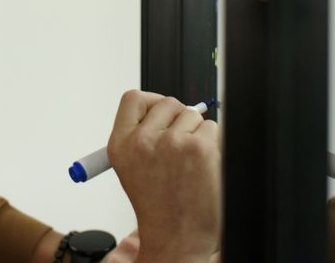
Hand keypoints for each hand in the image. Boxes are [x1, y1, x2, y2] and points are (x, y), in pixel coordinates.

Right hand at [107, 91, 220, 262]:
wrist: (178, 236)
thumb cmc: (159, 205)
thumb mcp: (131, 167)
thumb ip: (141, 134)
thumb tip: (168, 108)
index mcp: (121, 144)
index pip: (133, 99)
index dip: (151, 103)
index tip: (161, 114)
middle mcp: (143, 140)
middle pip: (168, 103)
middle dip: (179, 119)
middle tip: (180, 147)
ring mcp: (172, 142)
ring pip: (193, 115)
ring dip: (197, 133)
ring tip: (190, 163)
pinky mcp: (199, 148)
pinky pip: (212, 128)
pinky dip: (213, 143)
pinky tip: (204, 166)